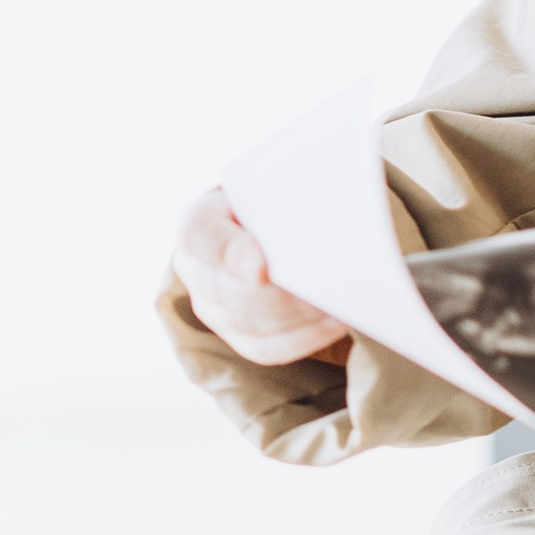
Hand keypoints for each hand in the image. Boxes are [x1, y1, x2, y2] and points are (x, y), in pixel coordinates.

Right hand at [173, 188, 351, 369]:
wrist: (271, 228)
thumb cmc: (275, 201)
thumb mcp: (275, 185)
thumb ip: (292, 190)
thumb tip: (335, 194)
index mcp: (201, 222)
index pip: (200, 235)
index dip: (229, 253)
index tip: (261, 269)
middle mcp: (196, 269)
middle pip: (226, 291)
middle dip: (277, 298)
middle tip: (322, 291)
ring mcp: (213, 307)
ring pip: (247, 325)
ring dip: (296, 319)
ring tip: (338, 306)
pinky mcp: (238, 336)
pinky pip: (266, 349)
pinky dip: (304, 339)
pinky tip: (335, 323)